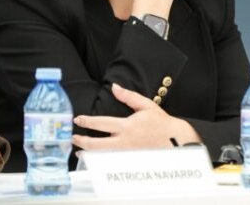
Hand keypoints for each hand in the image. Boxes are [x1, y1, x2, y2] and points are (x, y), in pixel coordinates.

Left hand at [72, 83, 199, 150]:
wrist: (175, 140)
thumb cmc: (161, 123)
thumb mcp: (147, 105)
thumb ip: (129, 96)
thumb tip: (115, 87)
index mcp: (127, 126)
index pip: (100, 123)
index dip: (86, 121)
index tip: (78, 119)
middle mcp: (123, 141)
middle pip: (96, 144)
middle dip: (81, 141)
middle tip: (74, 138)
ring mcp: (125, 153)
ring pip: (100, 156)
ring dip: (87, 153)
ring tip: (80, 151)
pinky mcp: (128, 161)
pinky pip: (109, 163)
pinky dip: (100, 161)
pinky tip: (95, 159)